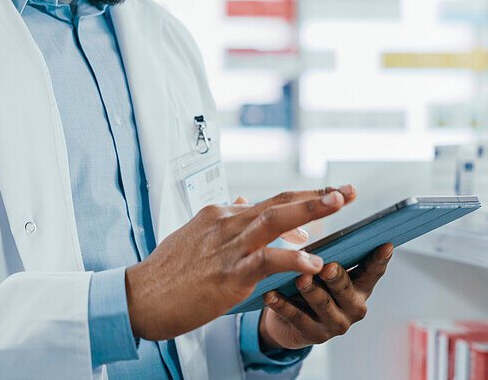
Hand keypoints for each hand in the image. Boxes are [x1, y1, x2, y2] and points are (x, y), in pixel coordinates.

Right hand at [125, 186, 356, 341]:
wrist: (140, 296)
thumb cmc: (167, 273)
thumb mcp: (195, 237)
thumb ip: (222, 221)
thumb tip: (241, 200)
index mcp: (221, 215)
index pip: (270, 202)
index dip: (302, 200)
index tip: (328, 197)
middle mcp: (226, 223)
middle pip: (279, 202)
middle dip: (317, 197)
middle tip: (347, 191)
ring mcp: (228, 247)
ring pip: (275, 220)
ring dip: (310, 211)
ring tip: (339, 206)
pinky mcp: (228, 273)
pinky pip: (267, 260)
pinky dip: (293, 257)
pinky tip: (315, 261)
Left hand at [257, 242, 393, 350]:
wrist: (289, 319)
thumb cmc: (312, 282)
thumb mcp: (324, 268)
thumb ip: (333, 251)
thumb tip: (329, 213)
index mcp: (361, 285)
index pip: (373, 270)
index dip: (379, 259)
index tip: (385, 244)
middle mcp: (354, 306)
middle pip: (346, 288)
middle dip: (337, 277)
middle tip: (327, 266)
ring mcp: (335, 323)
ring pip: (322, 304)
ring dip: (311, 291)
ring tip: (300, 279)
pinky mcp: (313, 335)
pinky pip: (296, 318)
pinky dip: (283, 305)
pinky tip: (271, 295)